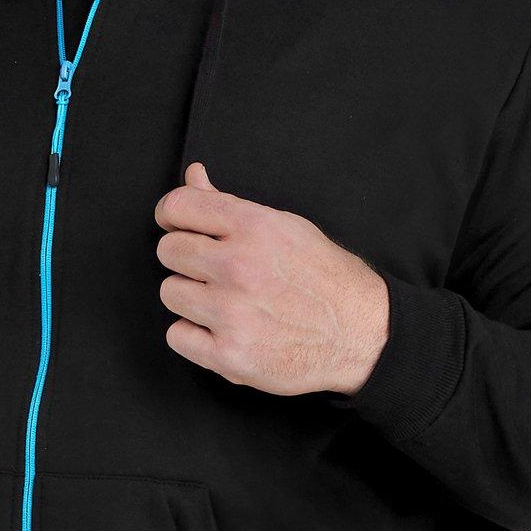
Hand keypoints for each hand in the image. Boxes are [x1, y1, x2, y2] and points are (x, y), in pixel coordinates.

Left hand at [153, 162, 389, 395]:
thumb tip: (193, 175)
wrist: (362, 334)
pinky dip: (194, 336)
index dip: (171, 215)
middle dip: (186, 258)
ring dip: (191, 298)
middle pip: (168, 250)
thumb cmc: (325, 279)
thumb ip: (230, 205)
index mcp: (255, 227)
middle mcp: (240, 266)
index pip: (178, 206)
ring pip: (170, 293)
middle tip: (213, 270)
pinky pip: (177, 336)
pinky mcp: (229, 355)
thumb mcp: (285, 227)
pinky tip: (223, 330)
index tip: (177, 225)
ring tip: (225, 302)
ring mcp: (232, 313)